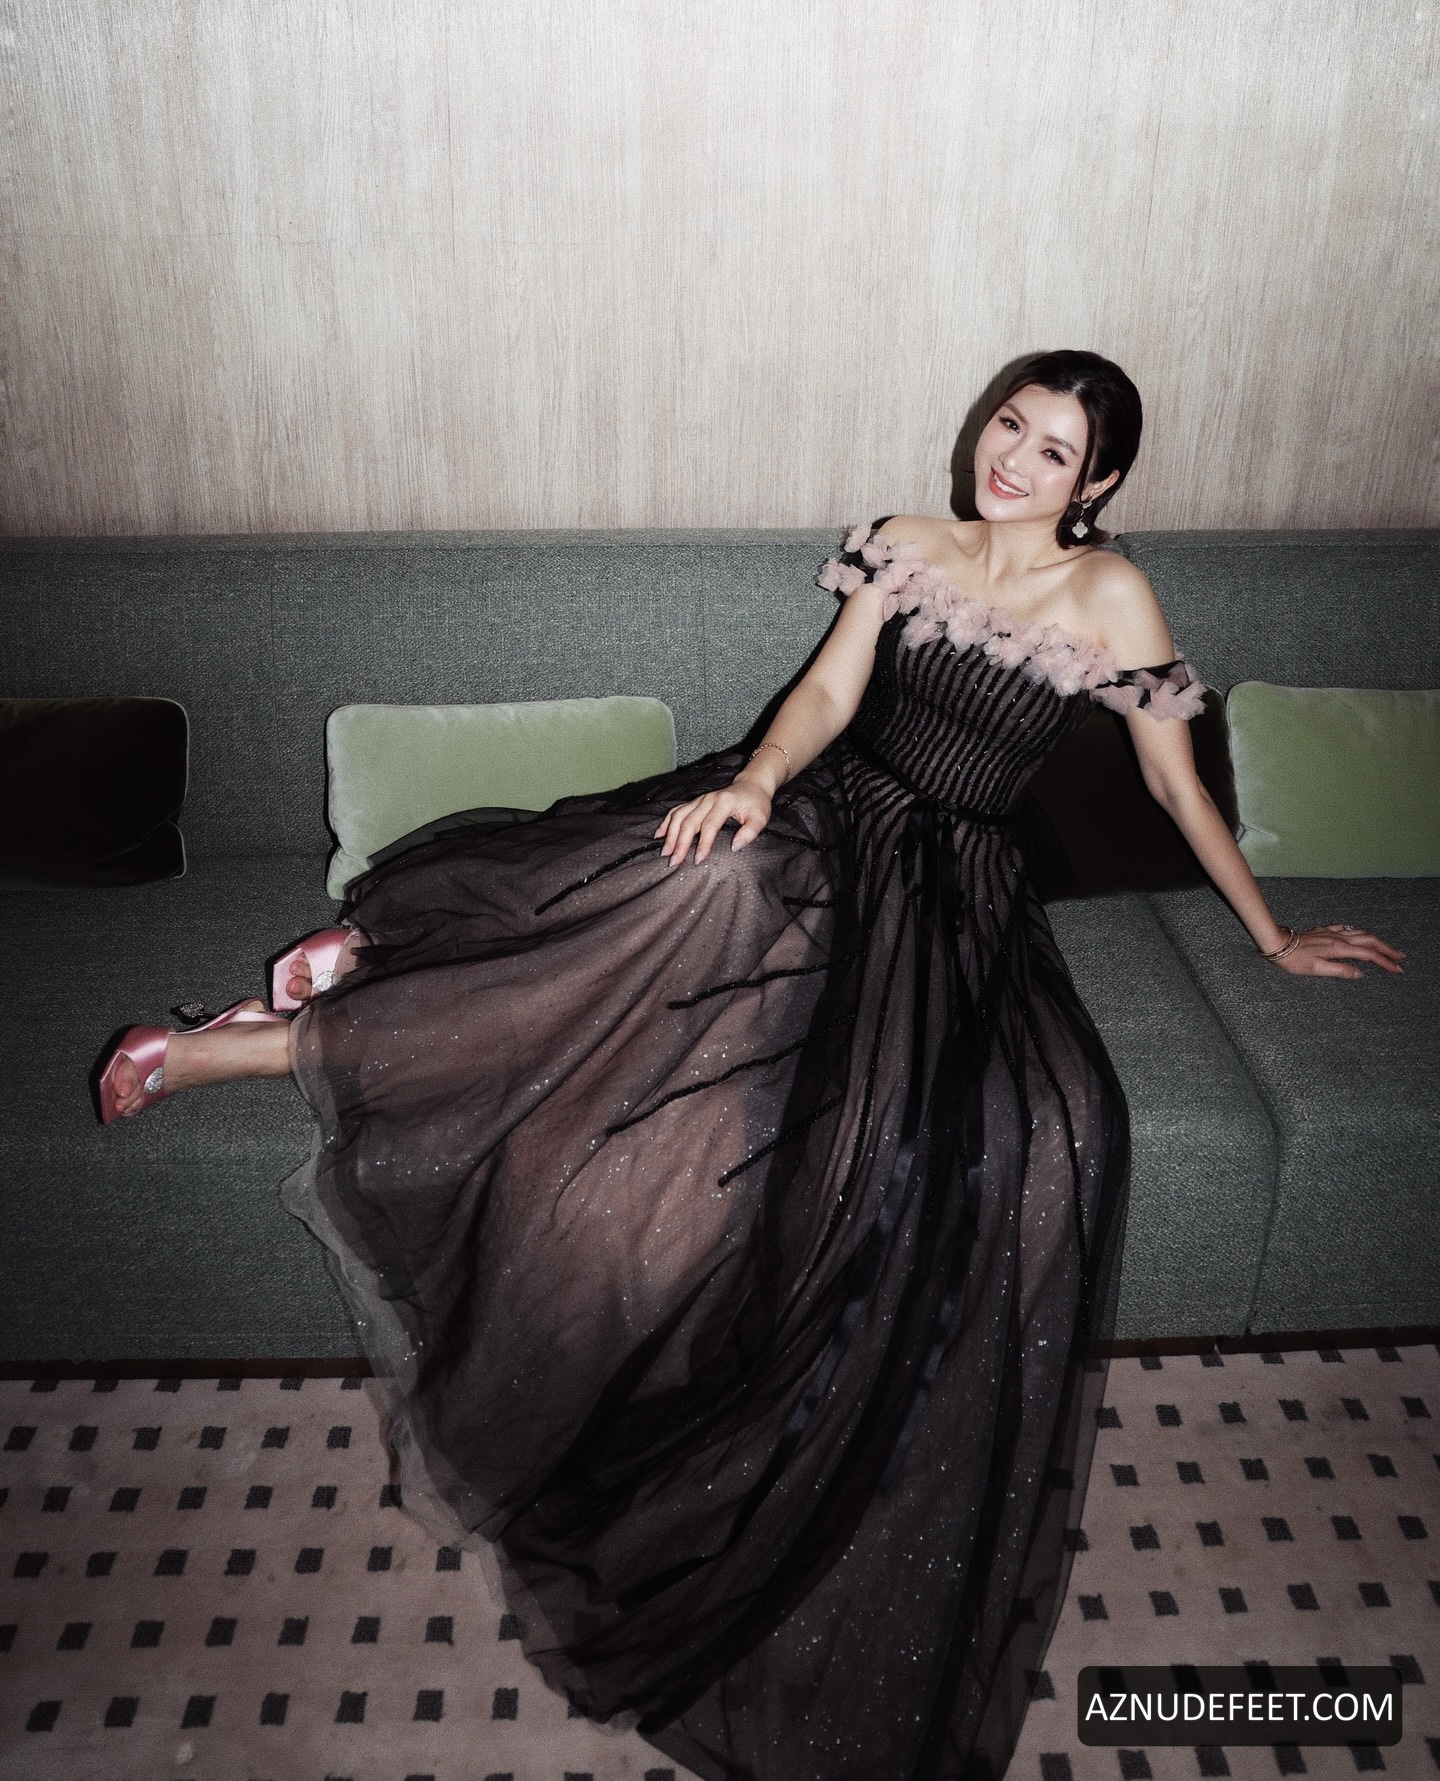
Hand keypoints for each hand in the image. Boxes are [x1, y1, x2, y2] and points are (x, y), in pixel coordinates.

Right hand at [655, 778, 772, 864]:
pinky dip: (666, 822)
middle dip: (680, 843)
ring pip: (679, 816)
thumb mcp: (760, 818)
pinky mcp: (695, 802)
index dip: (703, 843)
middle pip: (689, 822)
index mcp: (724, 803)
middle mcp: (708, 800)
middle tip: (674, 862)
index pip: (709, 825)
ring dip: (670, 834)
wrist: (751, 785)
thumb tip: (734, 847)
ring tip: (665, 852)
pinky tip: (659, 835)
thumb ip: (750, 833)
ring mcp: (699, 800)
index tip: (698, 860)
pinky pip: (676, 811)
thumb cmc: (756, 803)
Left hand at [1268, 922, 1404, 978]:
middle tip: (1400, 958)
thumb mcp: (1316, 969)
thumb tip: (1360, 974)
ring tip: (1386, 947)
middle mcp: (1338, 938)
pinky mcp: (1323, 930)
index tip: (1397, 970)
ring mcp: (1331, 932)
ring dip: (1375, 940)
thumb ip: (1340, 971)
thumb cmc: (1293, 959)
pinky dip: (1356, 932)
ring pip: (1360, 933)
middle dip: (1387, 949)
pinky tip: (1356, 933)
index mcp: (1339, 948)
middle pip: (1369, 941)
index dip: (1385, 962)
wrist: (1277, 943)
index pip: (1369, 955)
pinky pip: (1345, 929)